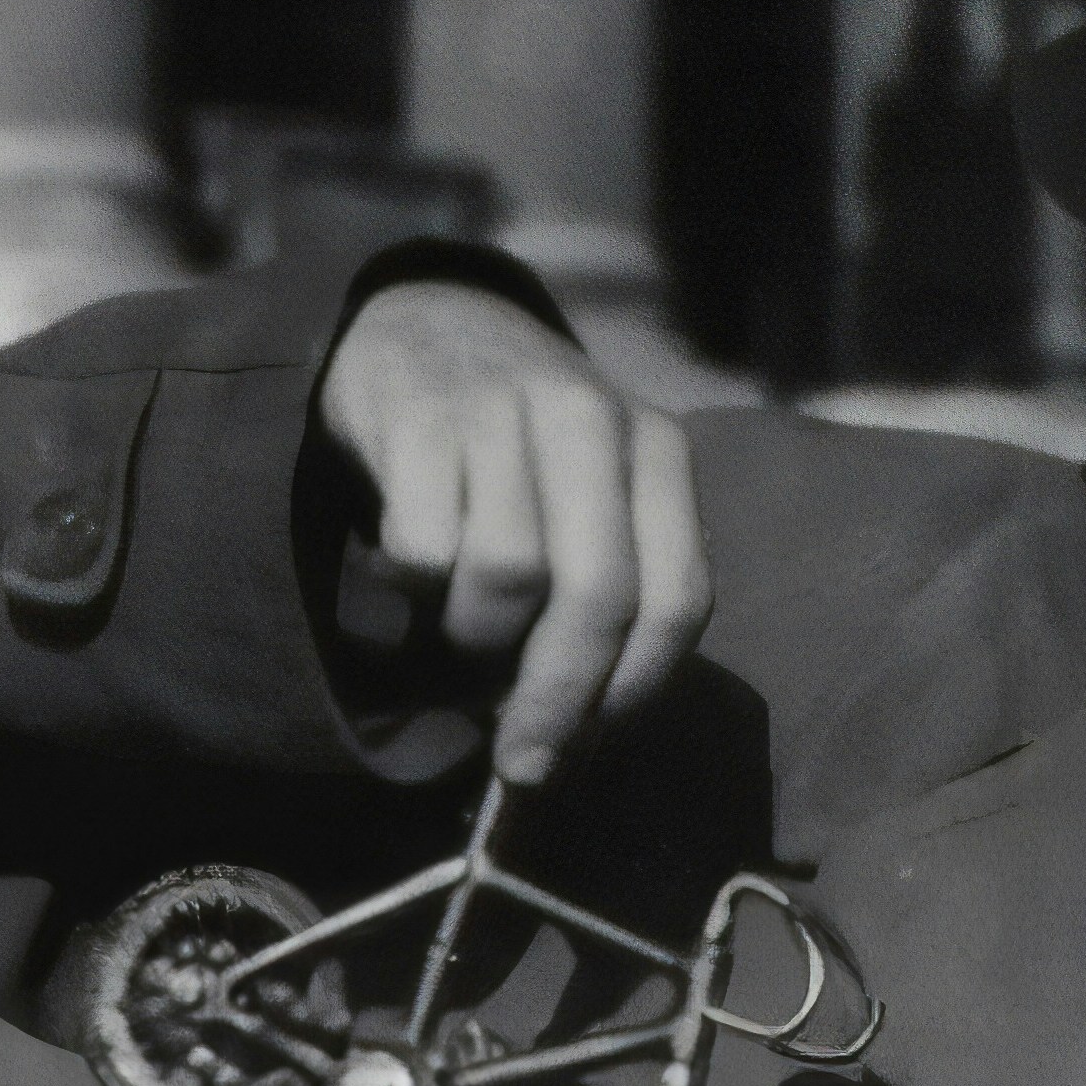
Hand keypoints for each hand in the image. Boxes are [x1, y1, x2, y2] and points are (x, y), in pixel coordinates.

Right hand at [314, 279, 710, 785]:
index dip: (634, 691)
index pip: (678, 597)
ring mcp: (505, 411)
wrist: (423, 327)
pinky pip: (423, 550)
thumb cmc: (516, 450)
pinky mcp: (419, 418)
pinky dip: (410, 595)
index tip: (584, 749)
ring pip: (507, 575)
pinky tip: (406, 588)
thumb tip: (572, 749)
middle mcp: (593, 422)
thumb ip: (603, 601)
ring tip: (451, 640)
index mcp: (658, 450)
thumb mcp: (587, 503)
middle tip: (520, 758)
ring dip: (473, 640)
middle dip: (558, 696)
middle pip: (599, 594)